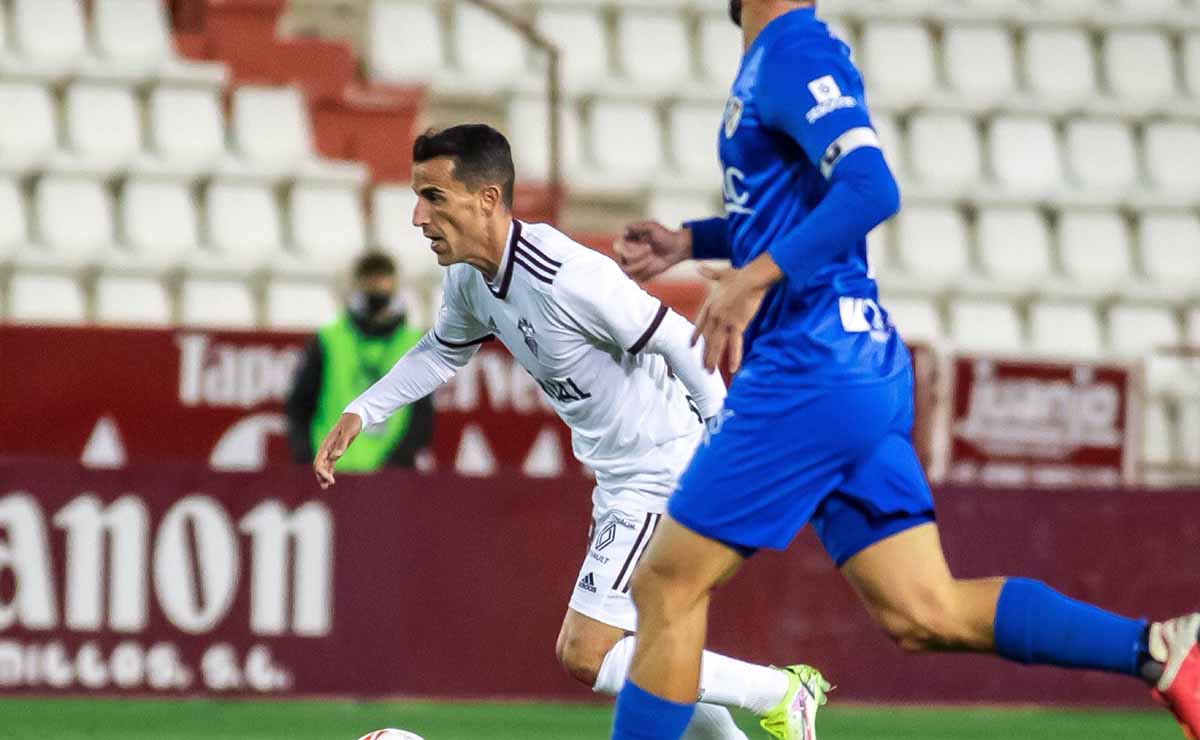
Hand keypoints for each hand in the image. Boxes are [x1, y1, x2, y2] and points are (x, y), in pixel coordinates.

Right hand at [313, 412, 362, 489]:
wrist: (355, 416)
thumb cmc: (352, 423)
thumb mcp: (348, 433)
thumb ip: (342, 444)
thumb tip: (336, 457)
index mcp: (326, 444)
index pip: (319, 462)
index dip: (322, 473)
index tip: (331, 480)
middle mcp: (326, 448)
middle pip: (319, 465)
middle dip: (321, 476)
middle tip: (328, 485)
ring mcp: (330, 449)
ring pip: (323, 465)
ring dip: (323, 475)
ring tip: (326, 486)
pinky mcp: (336, 450)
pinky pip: (329, 463)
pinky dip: (329, 471)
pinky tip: (331, 478)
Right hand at [613, 220, 691, 282]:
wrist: (677, 248)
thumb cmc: (664, 235)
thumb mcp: (652, 226)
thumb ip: (637, 227)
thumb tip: (625, 231)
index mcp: (627, 241)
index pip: (618, 248)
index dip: (630, 249)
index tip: (647, 244)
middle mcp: (627, 253)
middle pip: (622, 260)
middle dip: (637, 256)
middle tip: (651, 249)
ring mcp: (633, 264)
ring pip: (627, 271)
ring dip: (641, 266)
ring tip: (652, 259)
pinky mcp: (640, 274)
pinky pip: (637, 278)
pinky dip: (646, 273)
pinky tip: (654, 266)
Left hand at [690, 254, 781, 372]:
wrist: (749, 279)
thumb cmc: (739, 275)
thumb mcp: (721, 273)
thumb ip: (709, 272)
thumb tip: (699, 266)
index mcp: (710, 304)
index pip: (699, 324)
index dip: (696, 336)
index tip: (692, 345)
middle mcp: (714, 316)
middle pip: (708, 339)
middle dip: (705, 354)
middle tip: (703, 367)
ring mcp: (724, 322)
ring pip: (717, 345)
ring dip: (713, 360)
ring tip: (710, 372)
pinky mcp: (737, 326)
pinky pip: (735, 345)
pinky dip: (734, 358)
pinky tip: (733, 369)